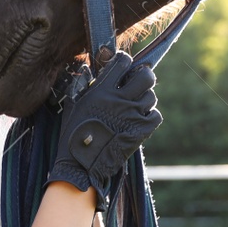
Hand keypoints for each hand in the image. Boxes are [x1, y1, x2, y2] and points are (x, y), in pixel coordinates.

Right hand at [46, 51, 160, 201]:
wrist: (81, 165)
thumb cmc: (73, 135)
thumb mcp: (72, 106)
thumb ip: (81, 86)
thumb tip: (88, 70)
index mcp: (102, 90)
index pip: (123, 62)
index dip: (124, 61)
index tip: (123, 66)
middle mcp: (120, 100)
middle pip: (146, 76)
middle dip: (144, 75)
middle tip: (138, 81)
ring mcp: (132, 115)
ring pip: (151, 96)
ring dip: (145, 97)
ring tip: (135, 104)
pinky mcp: (140, 131)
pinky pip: (155, 115)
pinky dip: (150, 115)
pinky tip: (140, 119)